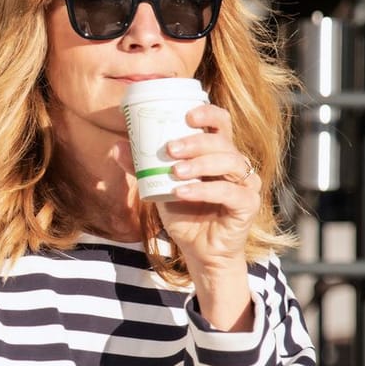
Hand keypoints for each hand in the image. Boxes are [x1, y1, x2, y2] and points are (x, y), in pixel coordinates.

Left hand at [136, 103, 259, 329]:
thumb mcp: (159, 187)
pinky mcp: (248, 204)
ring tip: (175, 172)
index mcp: (218, 153)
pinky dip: (204, 190)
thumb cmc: (184, 214)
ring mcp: (246, 182)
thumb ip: (142, 168)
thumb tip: (117, 147)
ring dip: (200, 164)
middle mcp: (236, 164)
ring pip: (229, 162)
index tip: (187, 115)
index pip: (220, 123)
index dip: (208, 113)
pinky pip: (229, 192)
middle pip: (222, 141)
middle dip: (195, 142)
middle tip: (170, 148)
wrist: (199, 251)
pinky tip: (183, 192)